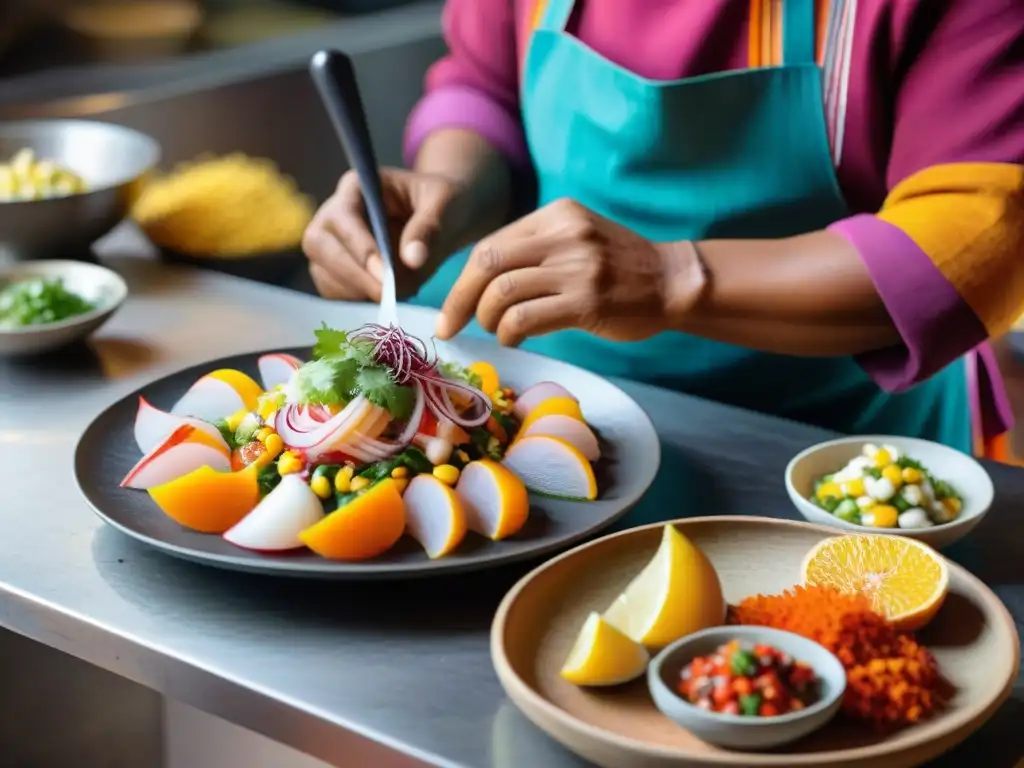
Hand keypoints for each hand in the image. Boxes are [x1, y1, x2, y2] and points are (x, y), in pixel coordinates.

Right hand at [303, 168, 464, 301]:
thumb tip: (412, 259)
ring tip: (398, 292)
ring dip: (357, 291)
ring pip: (323, 273)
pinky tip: (389, 298)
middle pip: (319, 245)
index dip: (360, 247)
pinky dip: (358, 301)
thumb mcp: (445, 205)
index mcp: (356, 188)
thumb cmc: (444, 203)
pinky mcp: (335, 271)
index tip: (386, 275)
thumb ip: (429, 228)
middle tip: (387, 296)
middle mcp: (334, 213)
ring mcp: (330, 244)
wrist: (445, 221)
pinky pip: (334, 292)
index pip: (343, 217)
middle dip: (352, 274)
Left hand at [435, 198, 705, 344]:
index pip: (491, 245)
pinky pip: (526, 317)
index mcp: (556, 215)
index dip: (462, 279)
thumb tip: (480, 281)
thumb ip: (536, 249)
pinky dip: (508, 332)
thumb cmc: (621, 267)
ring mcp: (576, 267)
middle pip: (487, 264)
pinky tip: (514, 338)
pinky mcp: (586, 301)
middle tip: (448, 326)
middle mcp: (564, 235)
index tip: (452, 308)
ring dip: (486, 318)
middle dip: (459, 299)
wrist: (673, 281)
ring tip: (494, 330)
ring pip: (502, 292)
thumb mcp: (578, 238)